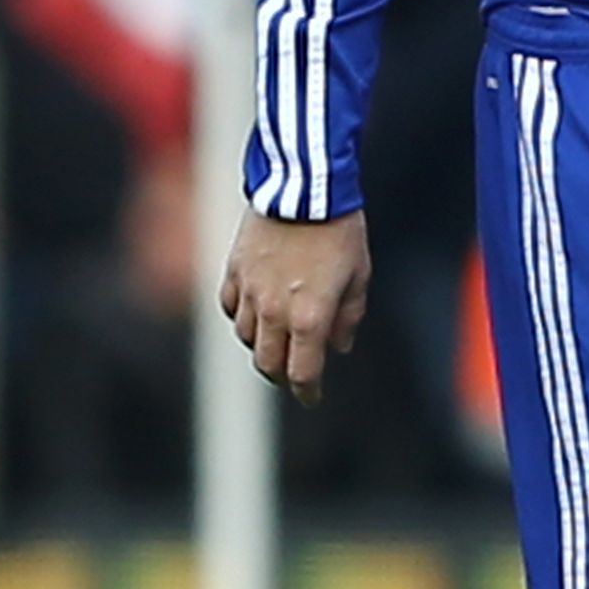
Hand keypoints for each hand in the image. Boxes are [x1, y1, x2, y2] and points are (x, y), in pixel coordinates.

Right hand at [221, 209, 371, 398]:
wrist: (305, 190)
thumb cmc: (341, 233)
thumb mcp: (359, 277)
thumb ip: (347, 318)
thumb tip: (338, 347)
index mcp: (309, 317)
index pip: (302, 372)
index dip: (307, 392)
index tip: (312, 398)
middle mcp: (273, 310)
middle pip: (267, 362)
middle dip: (282, 376)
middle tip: (294, 376)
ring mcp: (249, 291)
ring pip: (245, 337)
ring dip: (261, 346)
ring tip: (277, 343)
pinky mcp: (233, 270)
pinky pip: (229, 307)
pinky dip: (241, 318)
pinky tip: (254, 316)